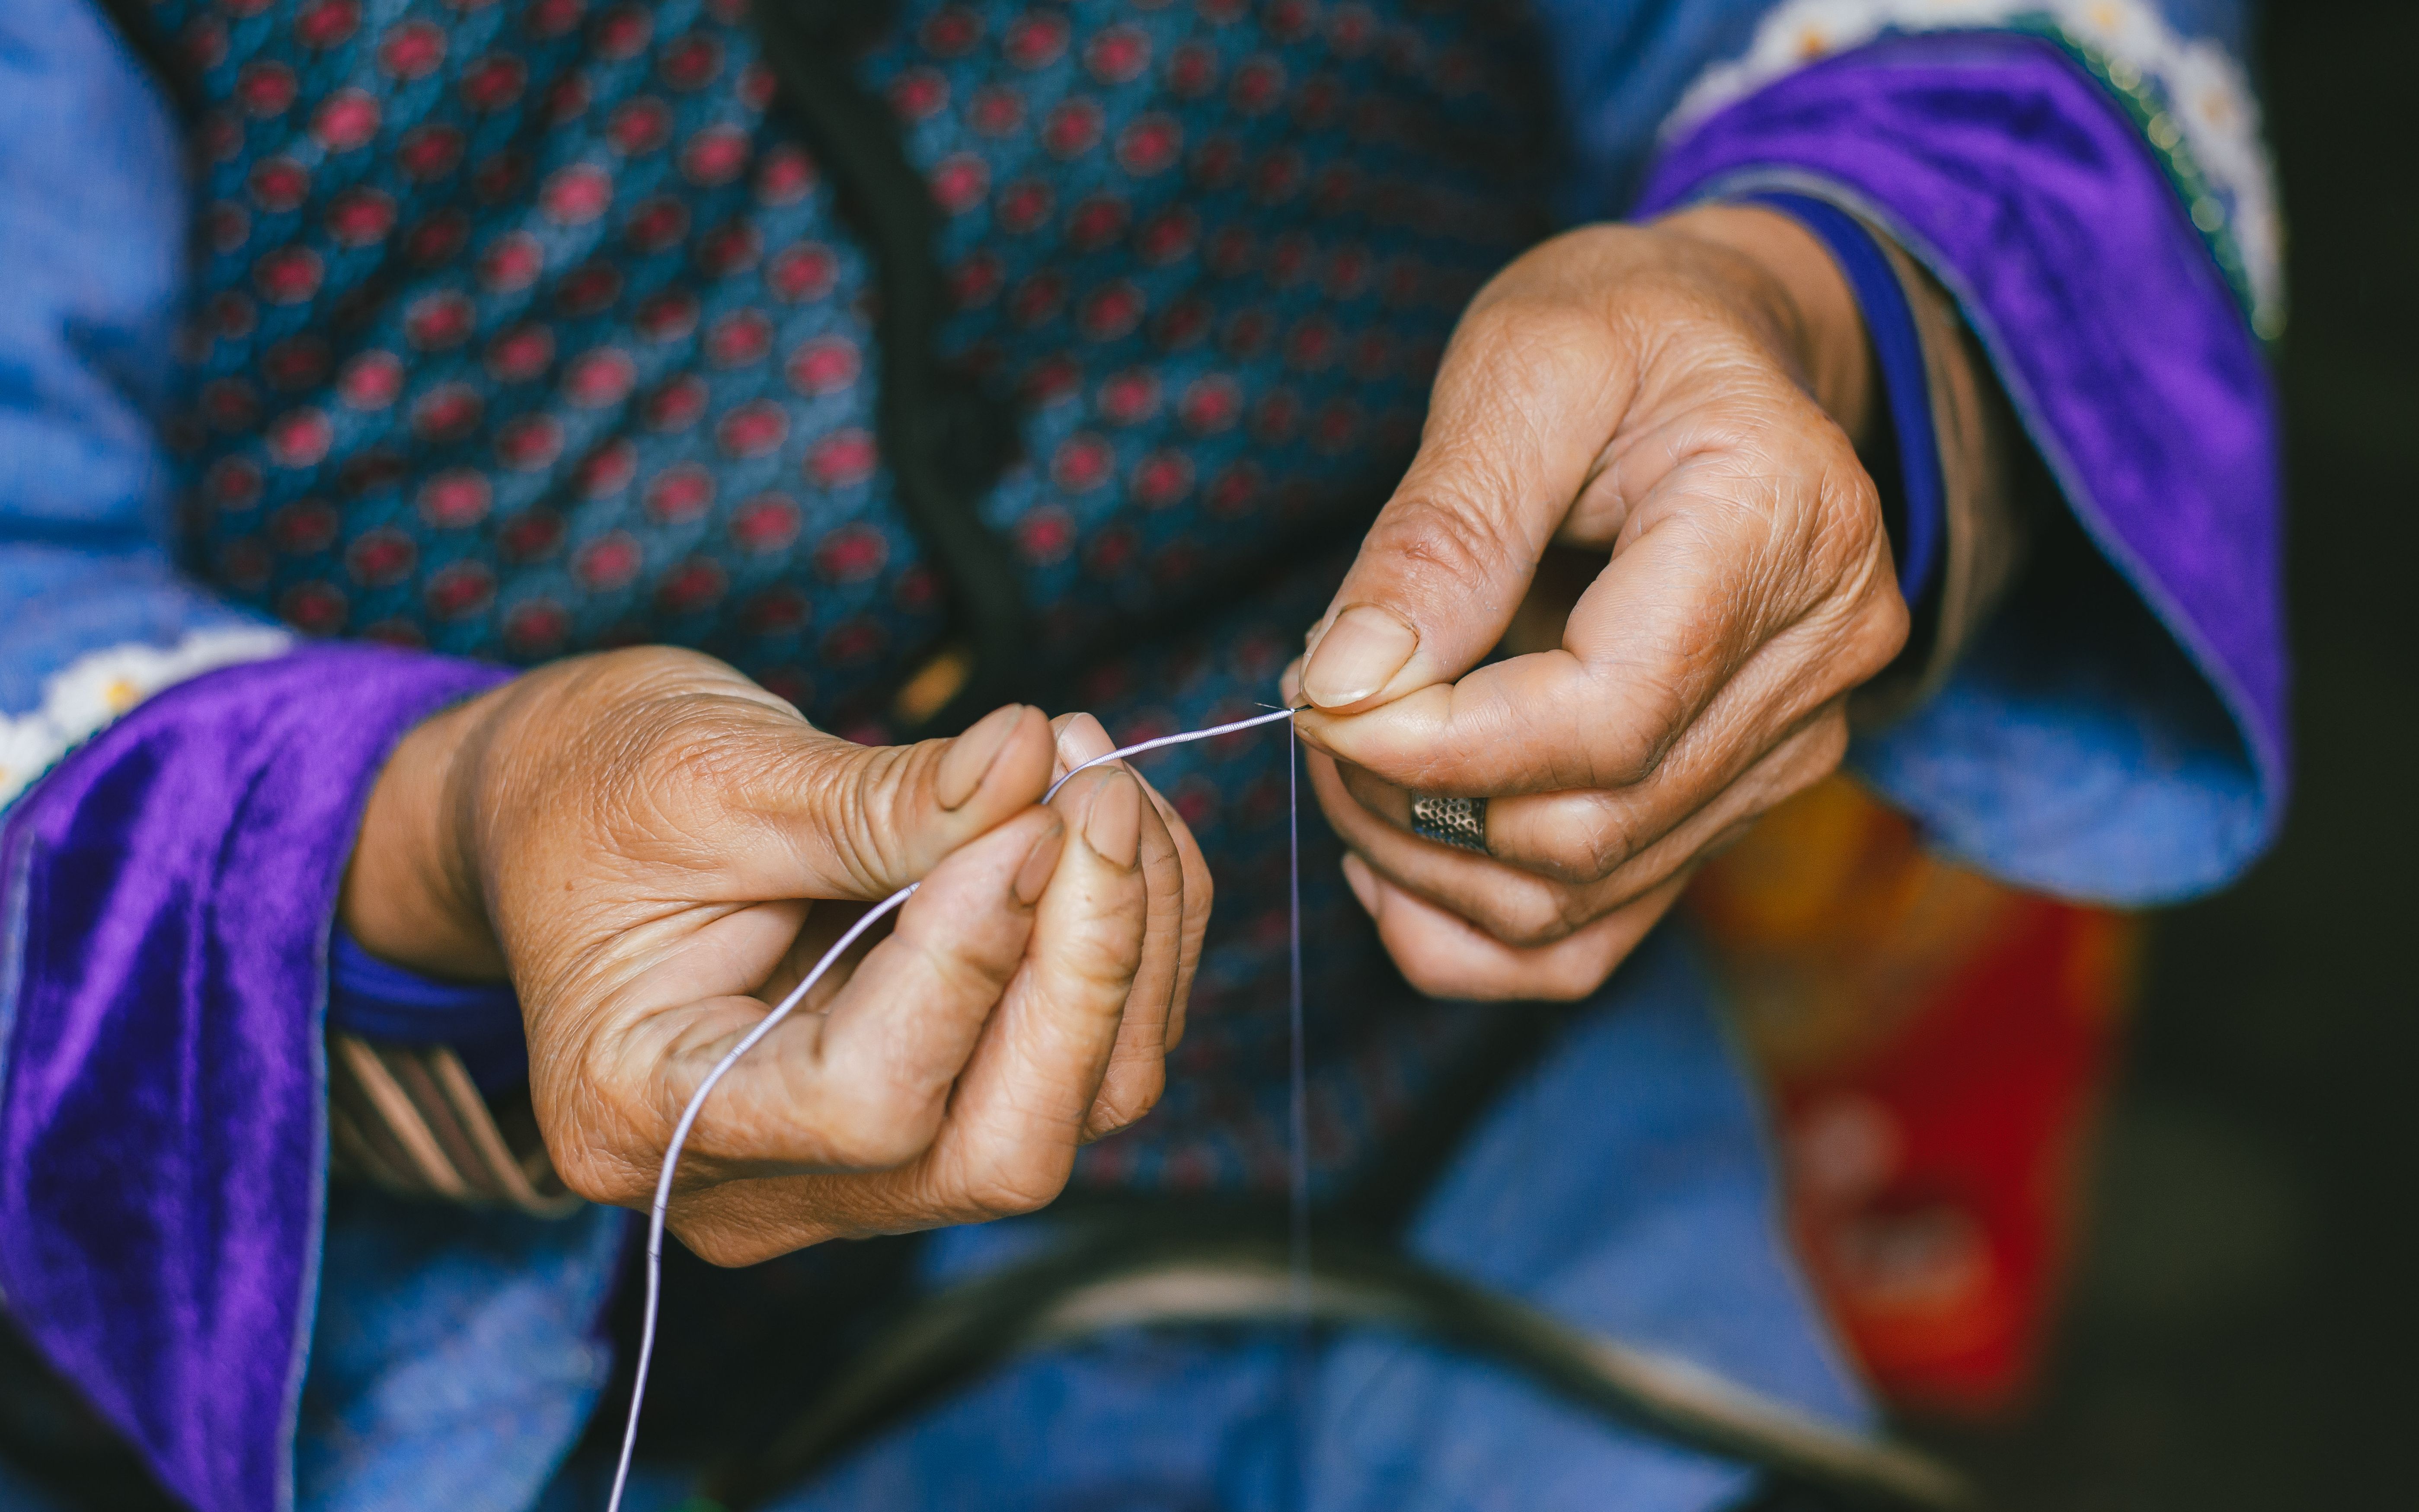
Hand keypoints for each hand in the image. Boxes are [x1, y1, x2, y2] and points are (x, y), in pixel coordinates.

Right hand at [340, 647, 1203, 1262]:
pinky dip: (1122, 946)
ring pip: (1066, 1111)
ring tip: (1097, 777)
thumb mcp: (711, 772)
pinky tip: (1100, 826)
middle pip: (997, 1152)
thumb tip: (1036, 764)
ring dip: (1128, 944)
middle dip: (1087, 969)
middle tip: (1099, 792)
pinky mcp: (926, 1118)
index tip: (1028, 807)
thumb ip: (878, 796)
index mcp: (637, 1114)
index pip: (869, 1101)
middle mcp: (749, 1186)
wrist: (560, 813)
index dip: (974, 956)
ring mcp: (846, 1173)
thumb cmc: (594, 788)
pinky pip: (1074, 1066)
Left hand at [1289, 205, 1912, 1001]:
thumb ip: (1440, 533)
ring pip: (1580, 897)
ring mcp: (1794, 745)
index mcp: (1790, 529)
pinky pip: (1596, 937)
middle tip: (1316, 707)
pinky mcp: (1738, 799)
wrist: (1711, 349)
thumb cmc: (1620, 329)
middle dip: (1409, 801)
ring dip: (1424, 859)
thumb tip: (1348, 688)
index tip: (1318, 695)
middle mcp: (1822, 659)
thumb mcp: (1520, 366)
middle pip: (1590, 828)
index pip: (1606, 720)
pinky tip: (1397, 842)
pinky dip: (1471, 920)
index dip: (1437, 747)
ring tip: (1349, 749)